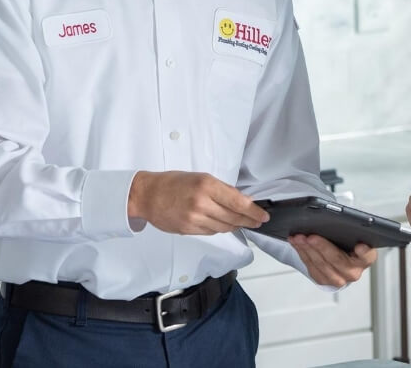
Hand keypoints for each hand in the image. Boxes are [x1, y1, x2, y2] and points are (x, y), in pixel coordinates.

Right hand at [127, 171, 269, 234]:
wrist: (147, 195)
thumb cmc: (173, 183)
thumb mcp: (200, 178)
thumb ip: (222, 190)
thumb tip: (243, 200)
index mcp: (206, 185)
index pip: (238, 202)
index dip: (254, 212)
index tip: (263, 216)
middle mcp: (202, 203)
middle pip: (234, 217)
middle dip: (248, 220)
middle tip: (257, 221)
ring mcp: (194, 219)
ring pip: (224, 227)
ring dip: (234, 225)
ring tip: (240, 222)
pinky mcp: (188, 230)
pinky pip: (211, 232)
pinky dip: (219, 228)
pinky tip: (221, 223)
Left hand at [289, 234, 377, 287]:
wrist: (340, 257)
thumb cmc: (347, 243)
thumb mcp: (352, 234)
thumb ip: (349, 230)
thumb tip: (335, 220)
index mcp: (366, 258)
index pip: (367, 255)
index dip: (364, 251)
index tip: (359, 246)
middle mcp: (354, 271)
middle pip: (337, 259)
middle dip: (321, 246)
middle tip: (311, 236)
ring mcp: (339, 279)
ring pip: (320, 264)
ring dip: (307, 249)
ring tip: (299, 238)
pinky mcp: (324, 281)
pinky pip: (311, 267)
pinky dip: (302, 253)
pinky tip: (297, 244)